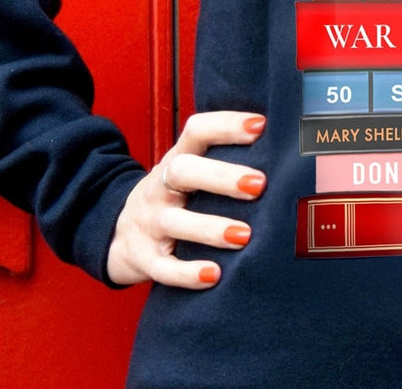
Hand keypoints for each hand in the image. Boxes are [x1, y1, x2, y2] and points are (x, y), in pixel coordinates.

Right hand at [106, 110, 266, 288]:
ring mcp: (149, 222)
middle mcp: (160, 187)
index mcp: (176, 159)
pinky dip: (187, 274)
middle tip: (259, 184)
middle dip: (222, 176)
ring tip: (244, 235)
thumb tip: (283, 147)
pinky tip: (213, 275)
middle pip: (183, 171)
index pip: (196, 132)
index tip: (260, 126)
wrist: (118, 234)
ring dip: (211, 228)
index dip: (226, 126)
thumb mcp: (188, 172)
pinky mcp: (144, 258)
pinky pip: (162, 268)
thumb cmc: (173, 197)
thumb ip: (222, 160)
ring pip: (175, 222)